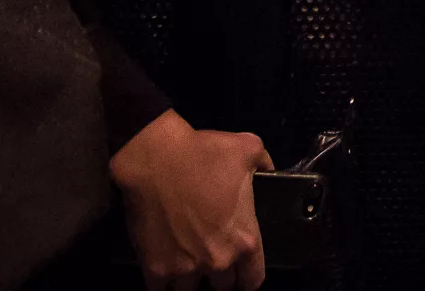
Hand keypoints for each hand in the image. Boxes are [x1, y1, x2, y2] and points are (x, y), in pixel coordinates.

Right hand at [110, 111, 272, 290]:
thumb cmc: (203, 152)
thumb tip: (269, 170)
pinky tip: (163, 271)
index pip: (253, 279)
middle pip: (222, 286)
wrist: (155, 157)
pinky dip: (163, 283)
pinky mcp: (155, 269)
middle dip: (218, 274)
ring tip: (185, 264)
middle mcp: (218, 261)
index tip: (240, 271)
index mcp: (244, 240)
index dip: (247, 276)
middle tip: (209, 257)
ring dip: (190, 280)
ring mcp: (185, 269)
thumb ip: (265, 163)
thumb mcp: (249, 148)